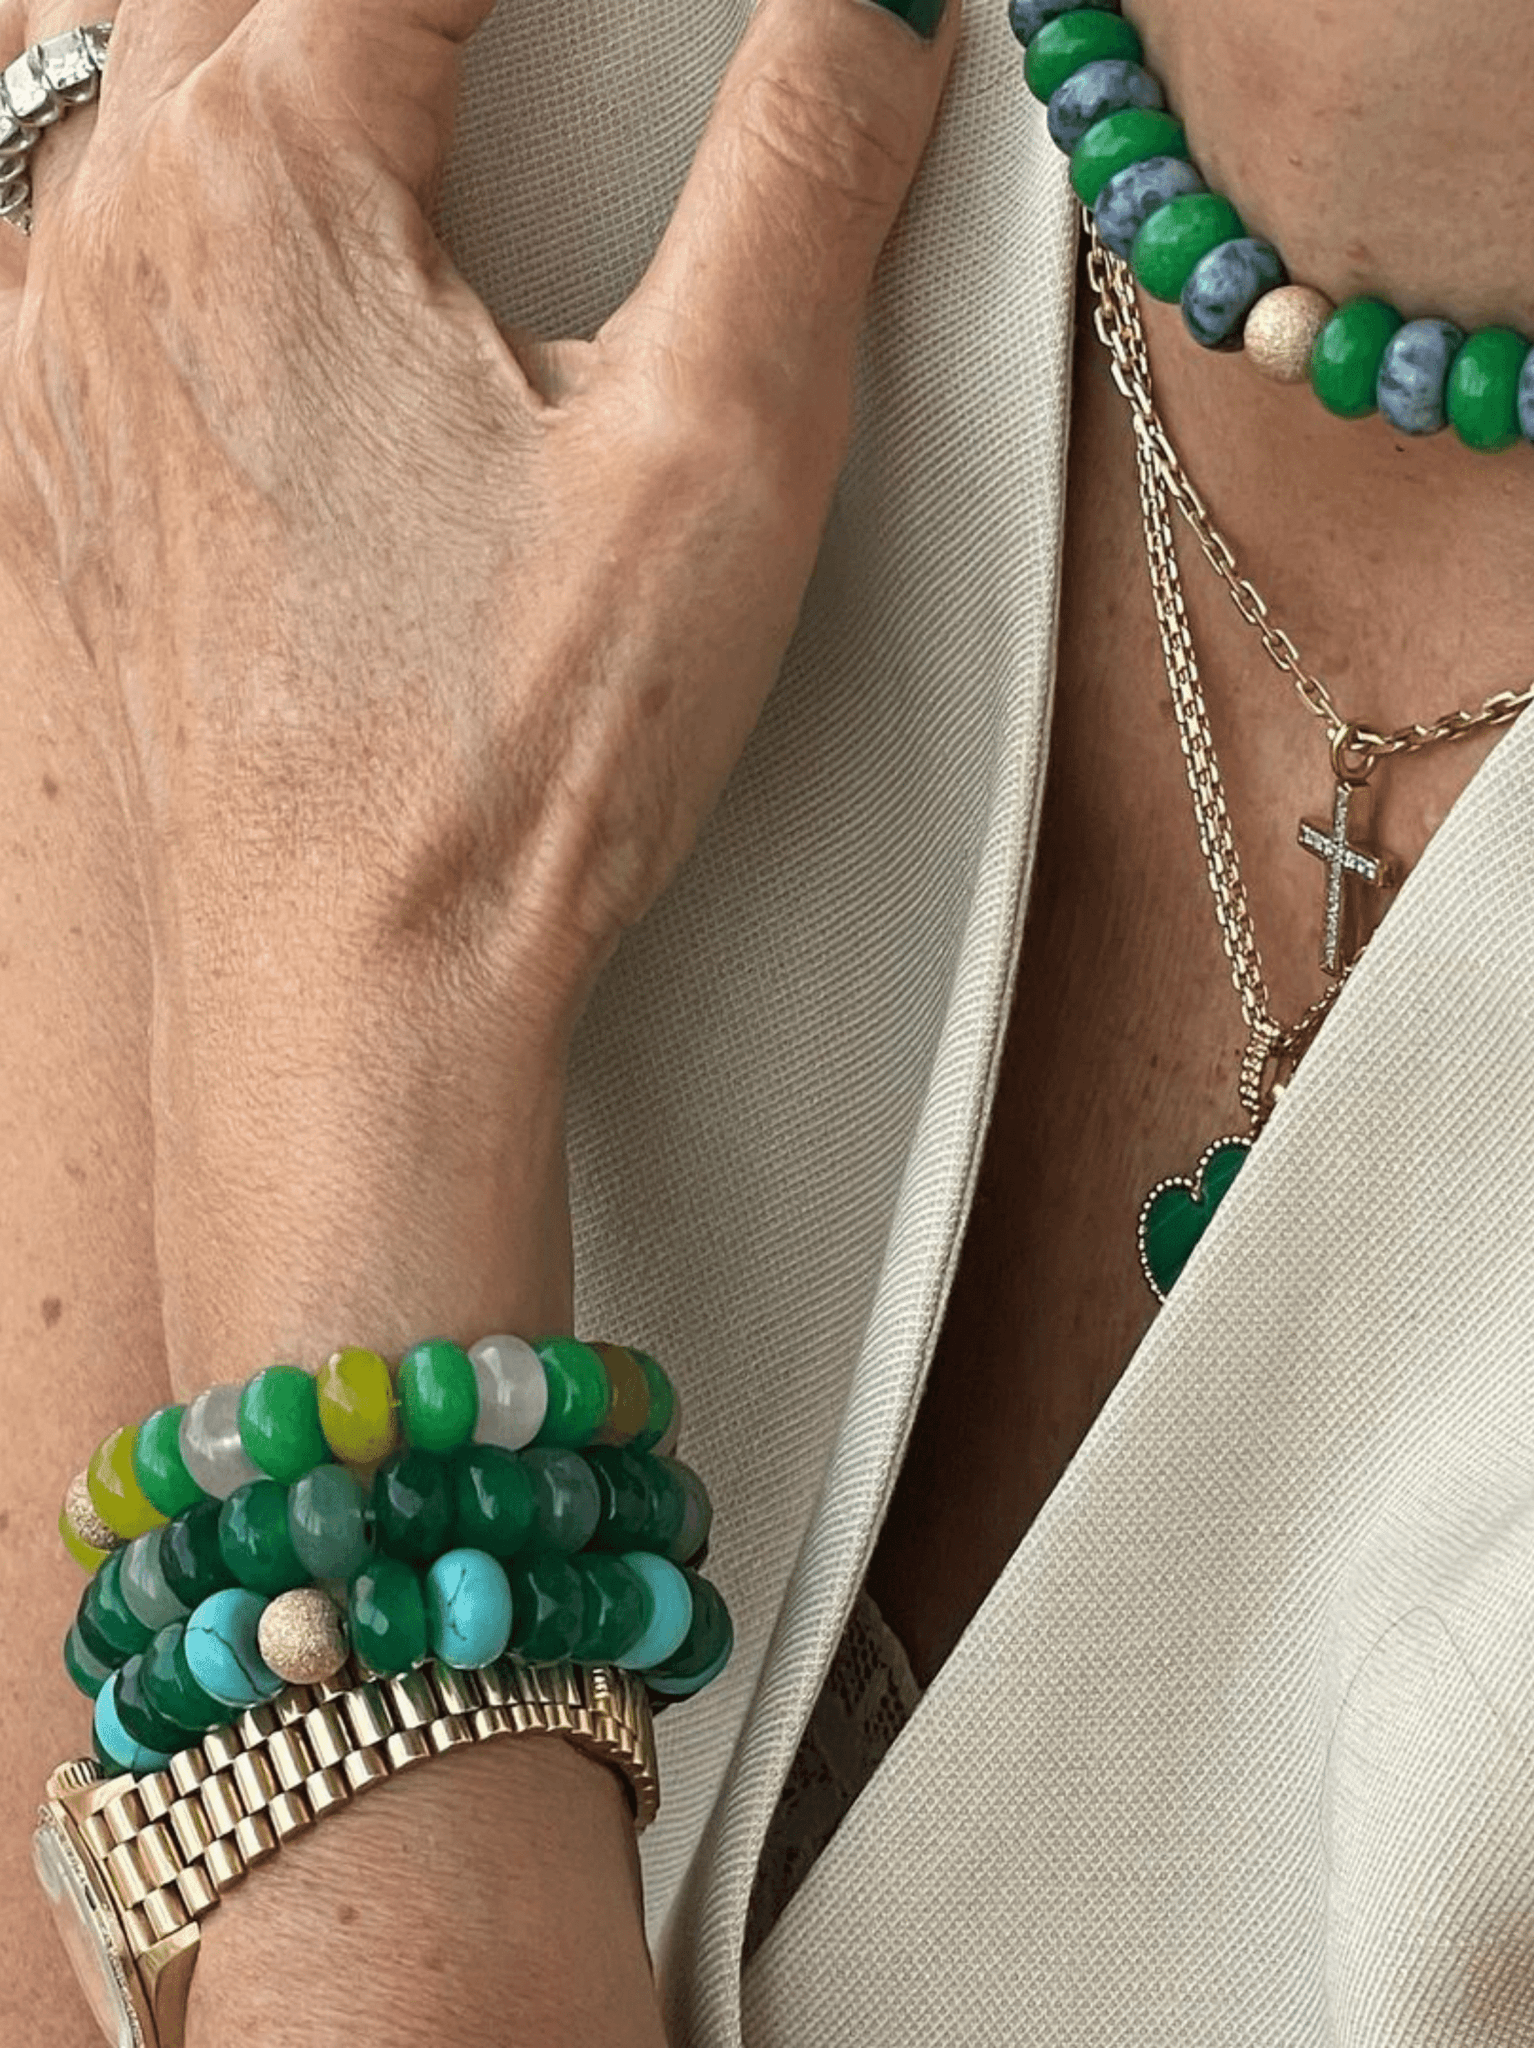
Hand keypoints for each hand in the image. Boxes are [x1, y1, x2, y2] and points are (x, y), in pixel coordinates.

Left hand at [0, 0, 958, 1050]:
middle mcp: (122, 236)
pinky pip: (60, 214)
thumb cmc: (506, 758)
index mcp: (270, 178)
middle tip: (536, 42)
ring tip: (369, 54)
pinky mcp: (74, 465)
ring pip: (110, 60)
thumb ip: (798, 178)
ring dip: (245, 21)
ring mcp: (67, 354)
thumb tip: (871, 12)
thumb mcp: (716, 449)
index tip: (677, 11)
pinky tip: (217, 192)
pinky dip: (148, 145)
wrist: (355, 989)